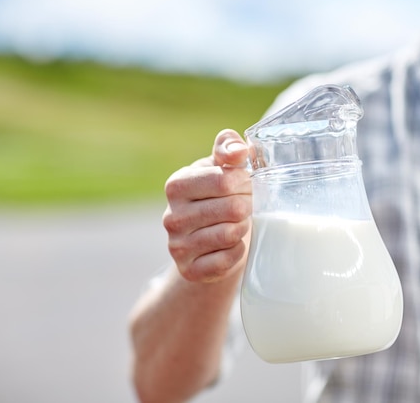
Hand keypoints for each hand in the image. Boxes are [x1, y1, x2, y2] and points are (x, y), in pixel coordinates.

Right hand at [163, 129, 251, 282]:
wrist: (209, 242)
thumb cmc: (219, 197)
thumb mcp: (221, 167)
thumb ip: (228, 148)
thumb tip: (240, 150)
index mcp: (177, 185)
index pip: (225, 180)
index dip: (245, 183)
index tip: (246, 185)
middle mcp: (171, 216)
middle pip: (232, 208)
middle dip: (248, 206)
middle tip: (246, 207)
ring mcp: (177, 246)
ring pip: (230, 234)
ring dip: (243, 228)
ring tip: (238, 224)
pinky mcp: (189, 270)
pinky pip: (227, 260)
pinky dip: (237, 252)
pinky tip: (231, 246)